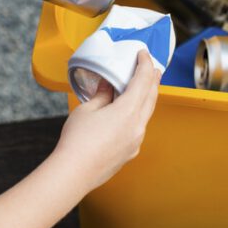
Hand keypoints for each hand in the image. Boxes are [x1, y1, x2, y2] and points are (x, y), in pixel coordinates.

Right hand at [53, 51, 160, 193]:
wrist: (74, 173)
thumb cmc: (77, 140)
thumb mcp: (88, 110)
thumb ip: (103, 96)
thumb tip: (109, 86)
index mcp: (128, 111)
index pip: (142, 81)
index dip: (145, 65)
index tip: (144, 54)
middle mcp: (137, 126)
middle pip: (151, 97)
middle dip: (153, 80)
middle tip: (153, 68)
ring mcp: (136, 141)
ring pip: (146, 114)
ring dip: (147, 99)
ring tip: (144, 89)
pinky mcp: (130, 152)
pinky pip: (138, 129)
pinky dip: (137, 116)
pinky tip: (129, 115)